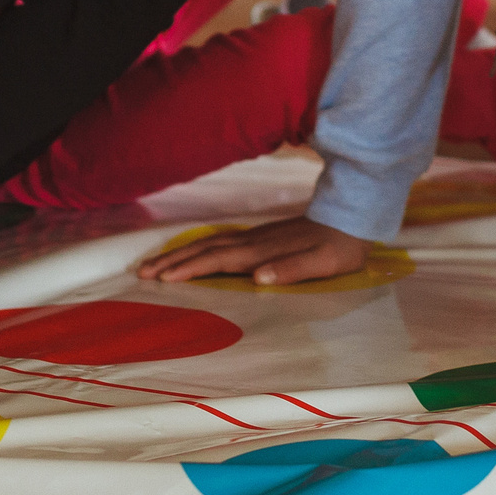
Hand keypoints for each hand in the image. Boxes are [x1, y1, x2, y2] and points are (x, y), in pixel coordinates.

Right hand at [134, 216, 368, 286]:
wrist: (353, 215)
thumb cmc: (340, 246)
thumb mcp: (323, 262)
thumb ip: (292, 269)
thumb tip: (258, 277)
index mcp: (263, 252)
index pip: (218, 260)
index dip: (190, 269)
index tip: (163, 279)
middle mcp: (253, 242)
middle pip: (204, 249)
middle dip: (173, 260)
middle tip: (142, 272)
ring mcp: (255, 237)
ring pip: (209, 243)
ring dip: (181, 254)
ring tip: (156, 265)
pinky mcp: (261, 237)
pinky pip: (220, 243)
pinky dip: (198, 248)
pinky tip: (192, 253)